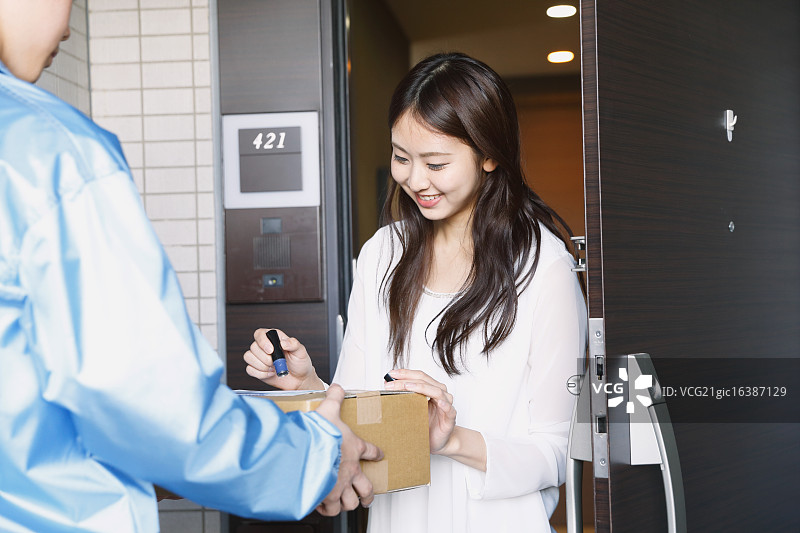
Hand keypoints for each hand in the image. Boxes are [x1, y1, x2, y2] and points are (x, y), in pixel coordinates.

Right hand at [243, 328, 323, 389]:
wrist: (299, 380)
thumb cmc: (300, 363)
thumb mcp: (300, 351)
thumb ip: (293, 344)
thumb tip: (283, 342)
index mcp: (274, 338)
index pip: (260, 333)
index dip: (262, 341)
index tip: (271, 350)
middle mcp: (264, 347)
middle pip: (253, 347)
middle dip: (264, 358)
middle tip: (275, 362)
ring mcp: (259, 358)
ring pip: (248, 357)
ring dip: (261, 366)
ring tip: (273, 368)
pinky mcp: (256, 369)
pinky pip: (249, 369)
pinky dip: (260, 374)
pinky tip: (270, 374)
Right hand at [314, 384, 383, 514]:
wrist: (307, 451)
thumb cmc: (320, 432)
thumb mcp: (329, 409)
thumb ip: (334, 398)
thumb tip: (337, 387)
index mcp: (354, 448)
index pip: (371, 451)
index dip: (376, 453)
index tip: (379, 455)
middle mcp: (350, 470)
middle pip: (366, 488)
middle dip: (368, 494)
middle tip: (367, 496)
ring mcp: (339, 485)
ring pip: (350, 502)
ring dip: (350, 503)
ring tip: (348, 505)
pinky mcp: (325, 496)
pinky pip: (330, 508)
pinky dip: (328, 509)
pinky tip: (324, 506)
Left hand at [384, 369, 456, 453]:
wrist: (437, 441)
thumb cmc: (425, 424)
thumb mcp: (412, 409)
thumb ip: (405, 398)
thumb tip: (387, 388)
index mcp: (431, 388)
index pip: (419, 376)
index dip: (405, 373)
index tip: (390, 374)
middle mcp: (440, 393)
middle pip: (424, 381)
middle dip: (406, 380)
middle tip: (391, 383)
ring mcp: (446, 404)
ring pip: (436, 391)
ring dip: (421, 387)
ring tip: (408, 386)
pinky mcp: (450, 417)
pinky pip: (449, 409)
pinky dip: (444, 404)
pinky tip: (438, 402)